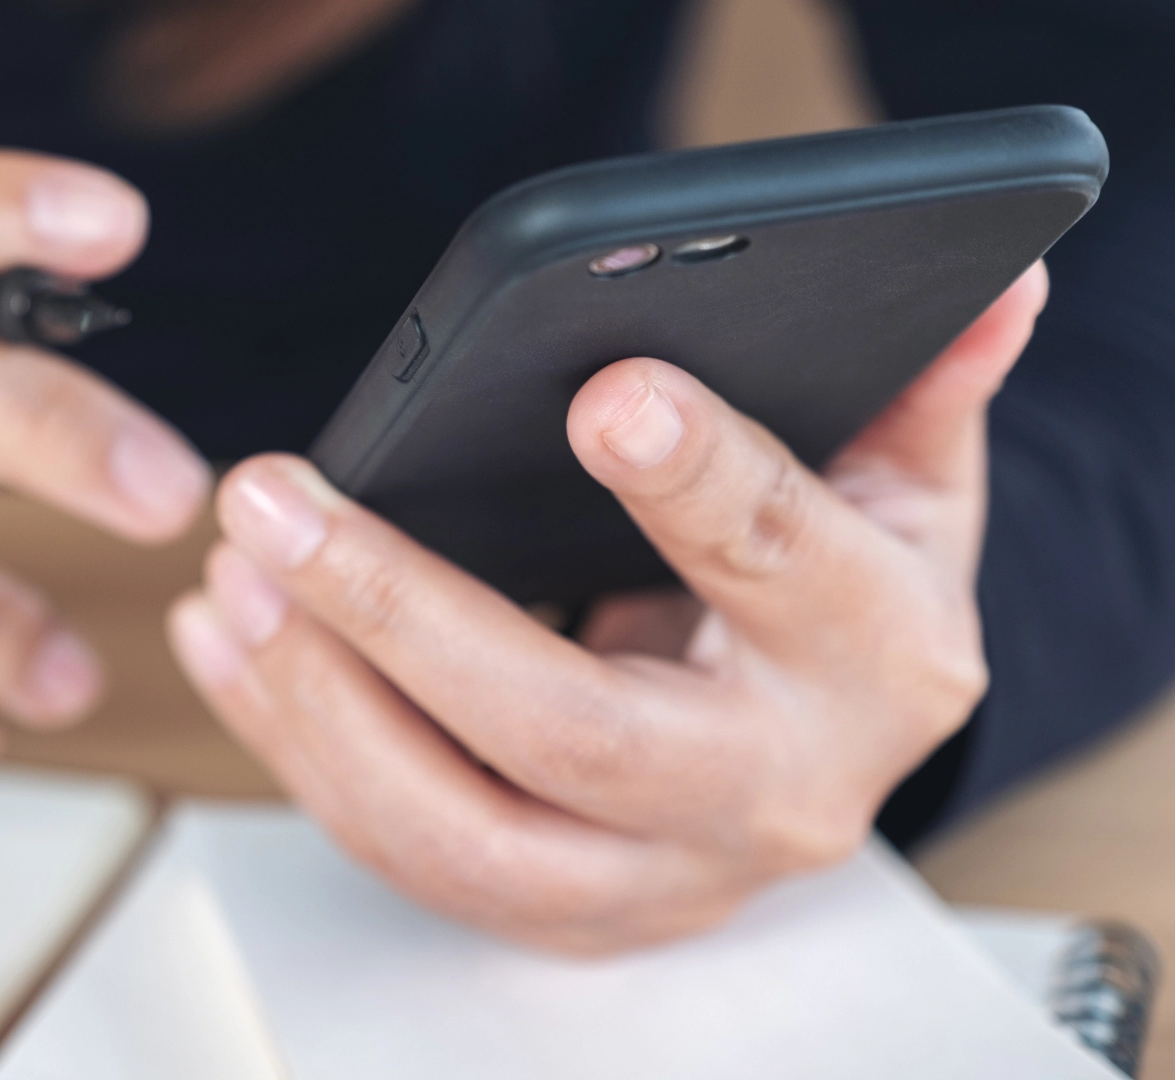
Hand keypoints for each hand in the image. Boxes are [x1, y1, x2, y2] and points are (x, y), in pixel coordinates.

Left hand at [169, 265, 1048, 952]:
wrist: (821, 745)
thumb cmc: (842, 587)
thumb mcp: (901, 479)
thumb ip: (916, 382)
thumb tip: (984, 282)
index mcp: (874, 659)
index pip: (782, 563)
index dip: (696, 479)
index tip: (602, 394)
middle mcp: (770, 793)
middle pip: (570, 731)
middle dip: (400, 614)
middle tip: (273, 504)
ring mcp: (655, 876)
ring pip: (458, 830)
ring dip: (317, 701)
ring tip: (232, 574)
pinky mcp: (559, 911)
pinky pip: (404, 851)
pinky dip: (300, 749)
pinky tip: (233, 644)